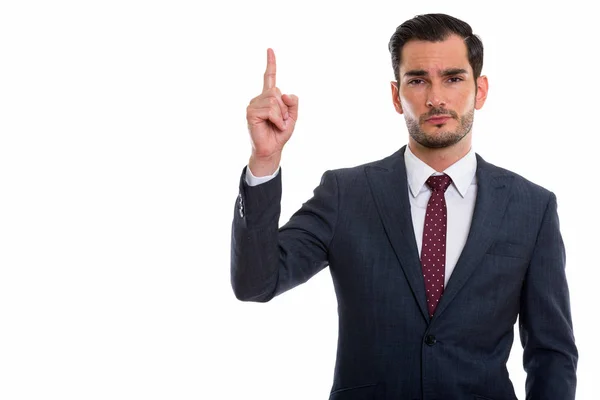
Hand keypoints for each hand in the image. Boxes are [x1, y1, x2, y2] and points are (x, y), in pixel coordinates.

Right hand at [246, 48, 298, 174]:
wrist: (271, 150)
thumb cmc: (279, 134)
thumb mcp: (292, 117)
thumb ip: (293, 102)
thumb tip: (284, 93)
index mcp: (269, 98)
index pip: (269, 77)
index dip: (271, 63)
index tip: (270, 49)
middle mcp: (259, 99)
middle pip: (277, 92)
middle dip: (285, 108)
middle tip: (280, 121)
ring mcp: (253, 105)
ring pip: (275, 101)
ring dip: (281, 115)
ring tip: (276, 124)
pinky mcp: (251, 112)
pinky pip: (271, 110)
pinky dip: (277, 119)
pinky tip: (273, 126)